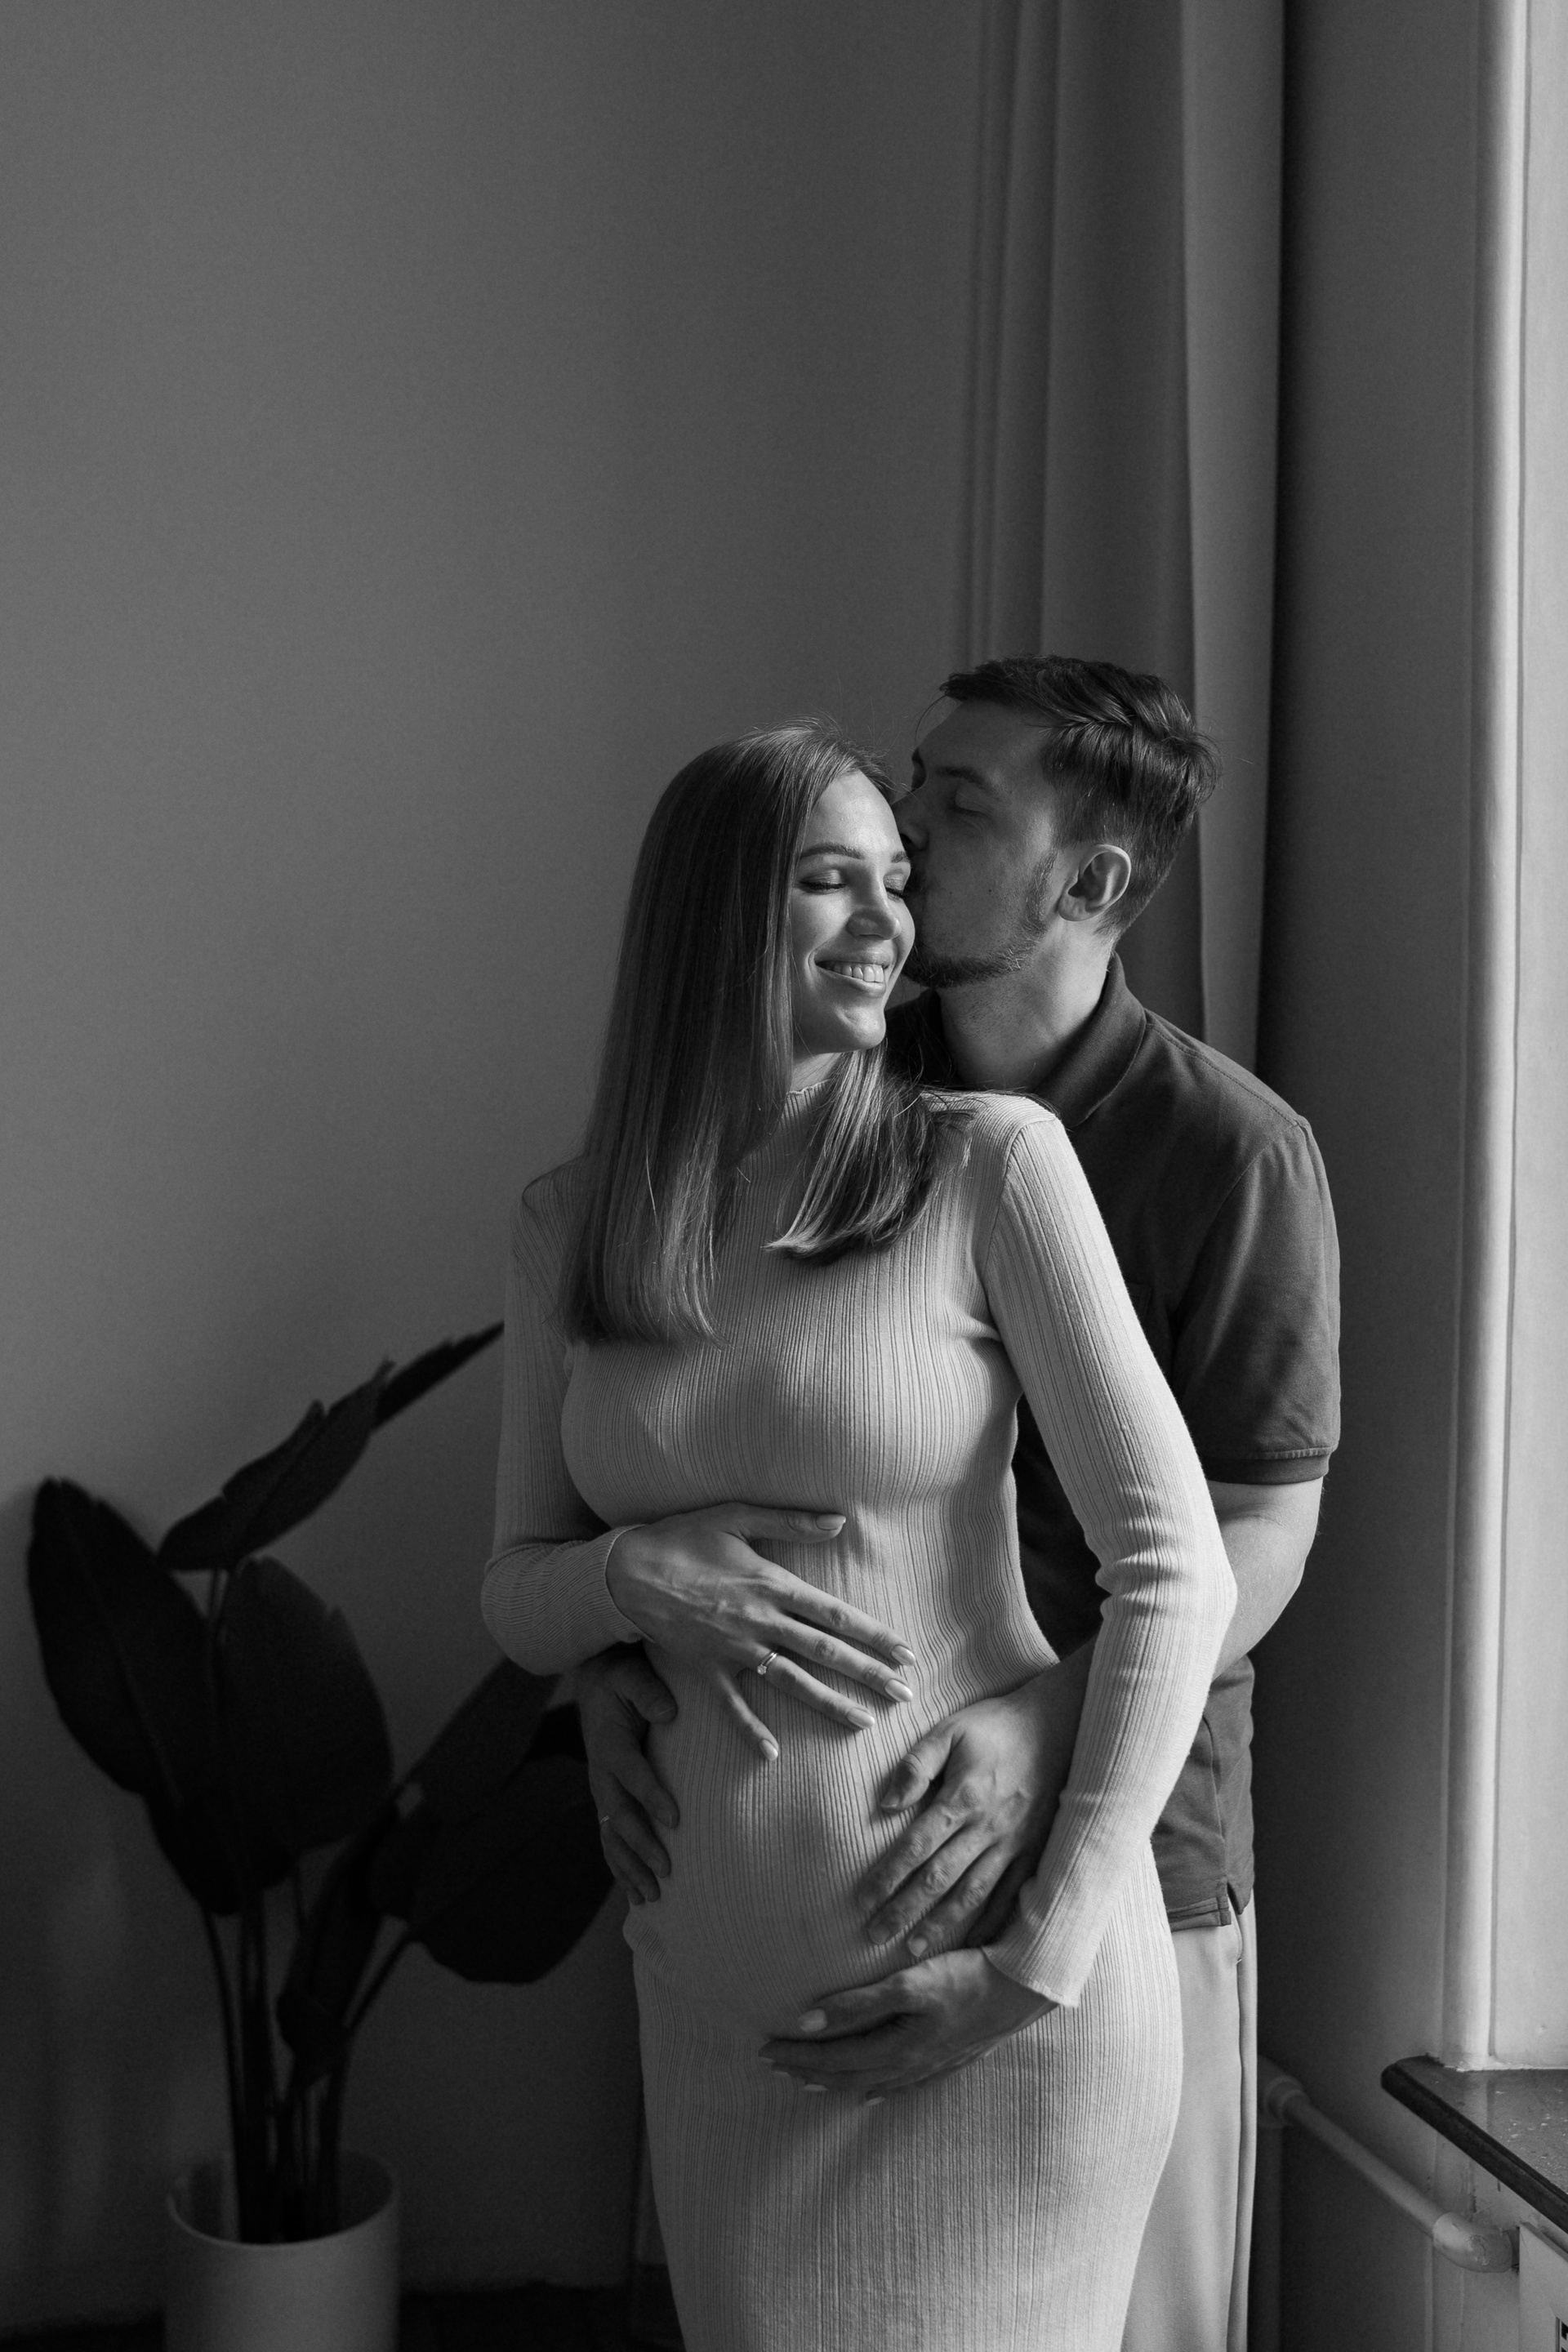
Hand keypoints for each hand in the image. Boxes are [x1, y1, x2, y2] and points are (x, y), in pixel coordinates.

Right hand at [578, 1647, 677, 1904]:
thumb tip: (670, 1712)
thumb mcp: (632, 1674)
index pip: (632, 1775)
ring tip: (653, 1896)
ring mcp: (602, 1791)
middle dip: (642, 1846)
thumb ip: (648, 1691)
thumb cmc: (622, 1677)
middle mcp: (601, 1774)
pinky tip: (637, 1895)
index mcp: (609, 1744)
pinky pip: (610, 1840)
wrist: (597, 1684)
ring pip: (612, 1837)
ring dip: (630, 1868)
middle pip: (619, 1816)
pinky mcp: (606, 1801)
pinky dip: (621, 1869)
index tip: (676, 1819)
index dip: (652, 1796)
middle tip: (668, 1870)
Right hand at [606, 1504, 915, 1758]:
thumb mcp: (737, 1516)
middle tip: (906, 1695)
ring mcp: (734, 1650)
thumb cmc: (684, 1537)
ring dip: (830, 1705)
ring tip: (865, 1723)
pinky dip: (751, 1732)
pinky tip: (773, 1755)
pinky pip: (733, 1706)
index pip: (835, 1615)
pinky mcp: (707, 1670)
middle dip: (869, 1675)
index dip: (874, 1635)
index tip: (906, 1654)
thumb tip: (840, 1521)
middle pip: (824, 1653)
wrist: (627, 1572)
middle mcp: (759, 1621)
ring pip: (792, 1683)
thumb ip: (790, 1521)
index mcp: (772, 1584)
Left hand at [760, 1950, 1054, 2098]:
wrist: (1023, 1991)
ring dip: (834, 2080)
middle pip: (845, 2073)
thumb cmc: (966, 1978)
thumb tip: (807, 2019)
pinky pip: (900, 2085)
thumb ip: (857, 2003)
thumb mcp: (910, 1984)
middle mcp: (908, 2065)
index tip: (763, 2048)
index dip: (796, 2054)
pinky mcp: (947, 2061)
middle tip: (771, 2063)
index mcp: (895, 2047)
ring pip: (869, 2082)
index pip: (831, 2056)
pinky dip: (875, 2089)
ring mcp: (929, 2067)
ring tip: (806, 2080)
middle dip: (806, 2068)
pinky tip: (868, 2092)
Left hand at [858, 1652, 1090, 1955]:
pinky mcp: (1035, 1851)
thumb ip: (916, 1766)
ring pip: (972, 1894)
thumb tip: (886, 1804)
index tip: (861, 1901)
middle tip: (873, 1936)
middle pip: (938, 1879)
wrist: (1059, 1725)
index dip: (886, 1877)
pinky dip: (991, 1923)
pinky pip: (1011, 1895)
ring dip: (940, 1924)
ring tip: (912, 1950)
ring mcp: (1015, 1844)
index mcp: (963, 1798)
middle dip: (903, 1911)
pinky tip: (972, 1944)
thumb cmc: (996, 1726)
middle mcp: (989, 1828)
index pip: (916, 1847)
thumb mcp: (950, 1730)